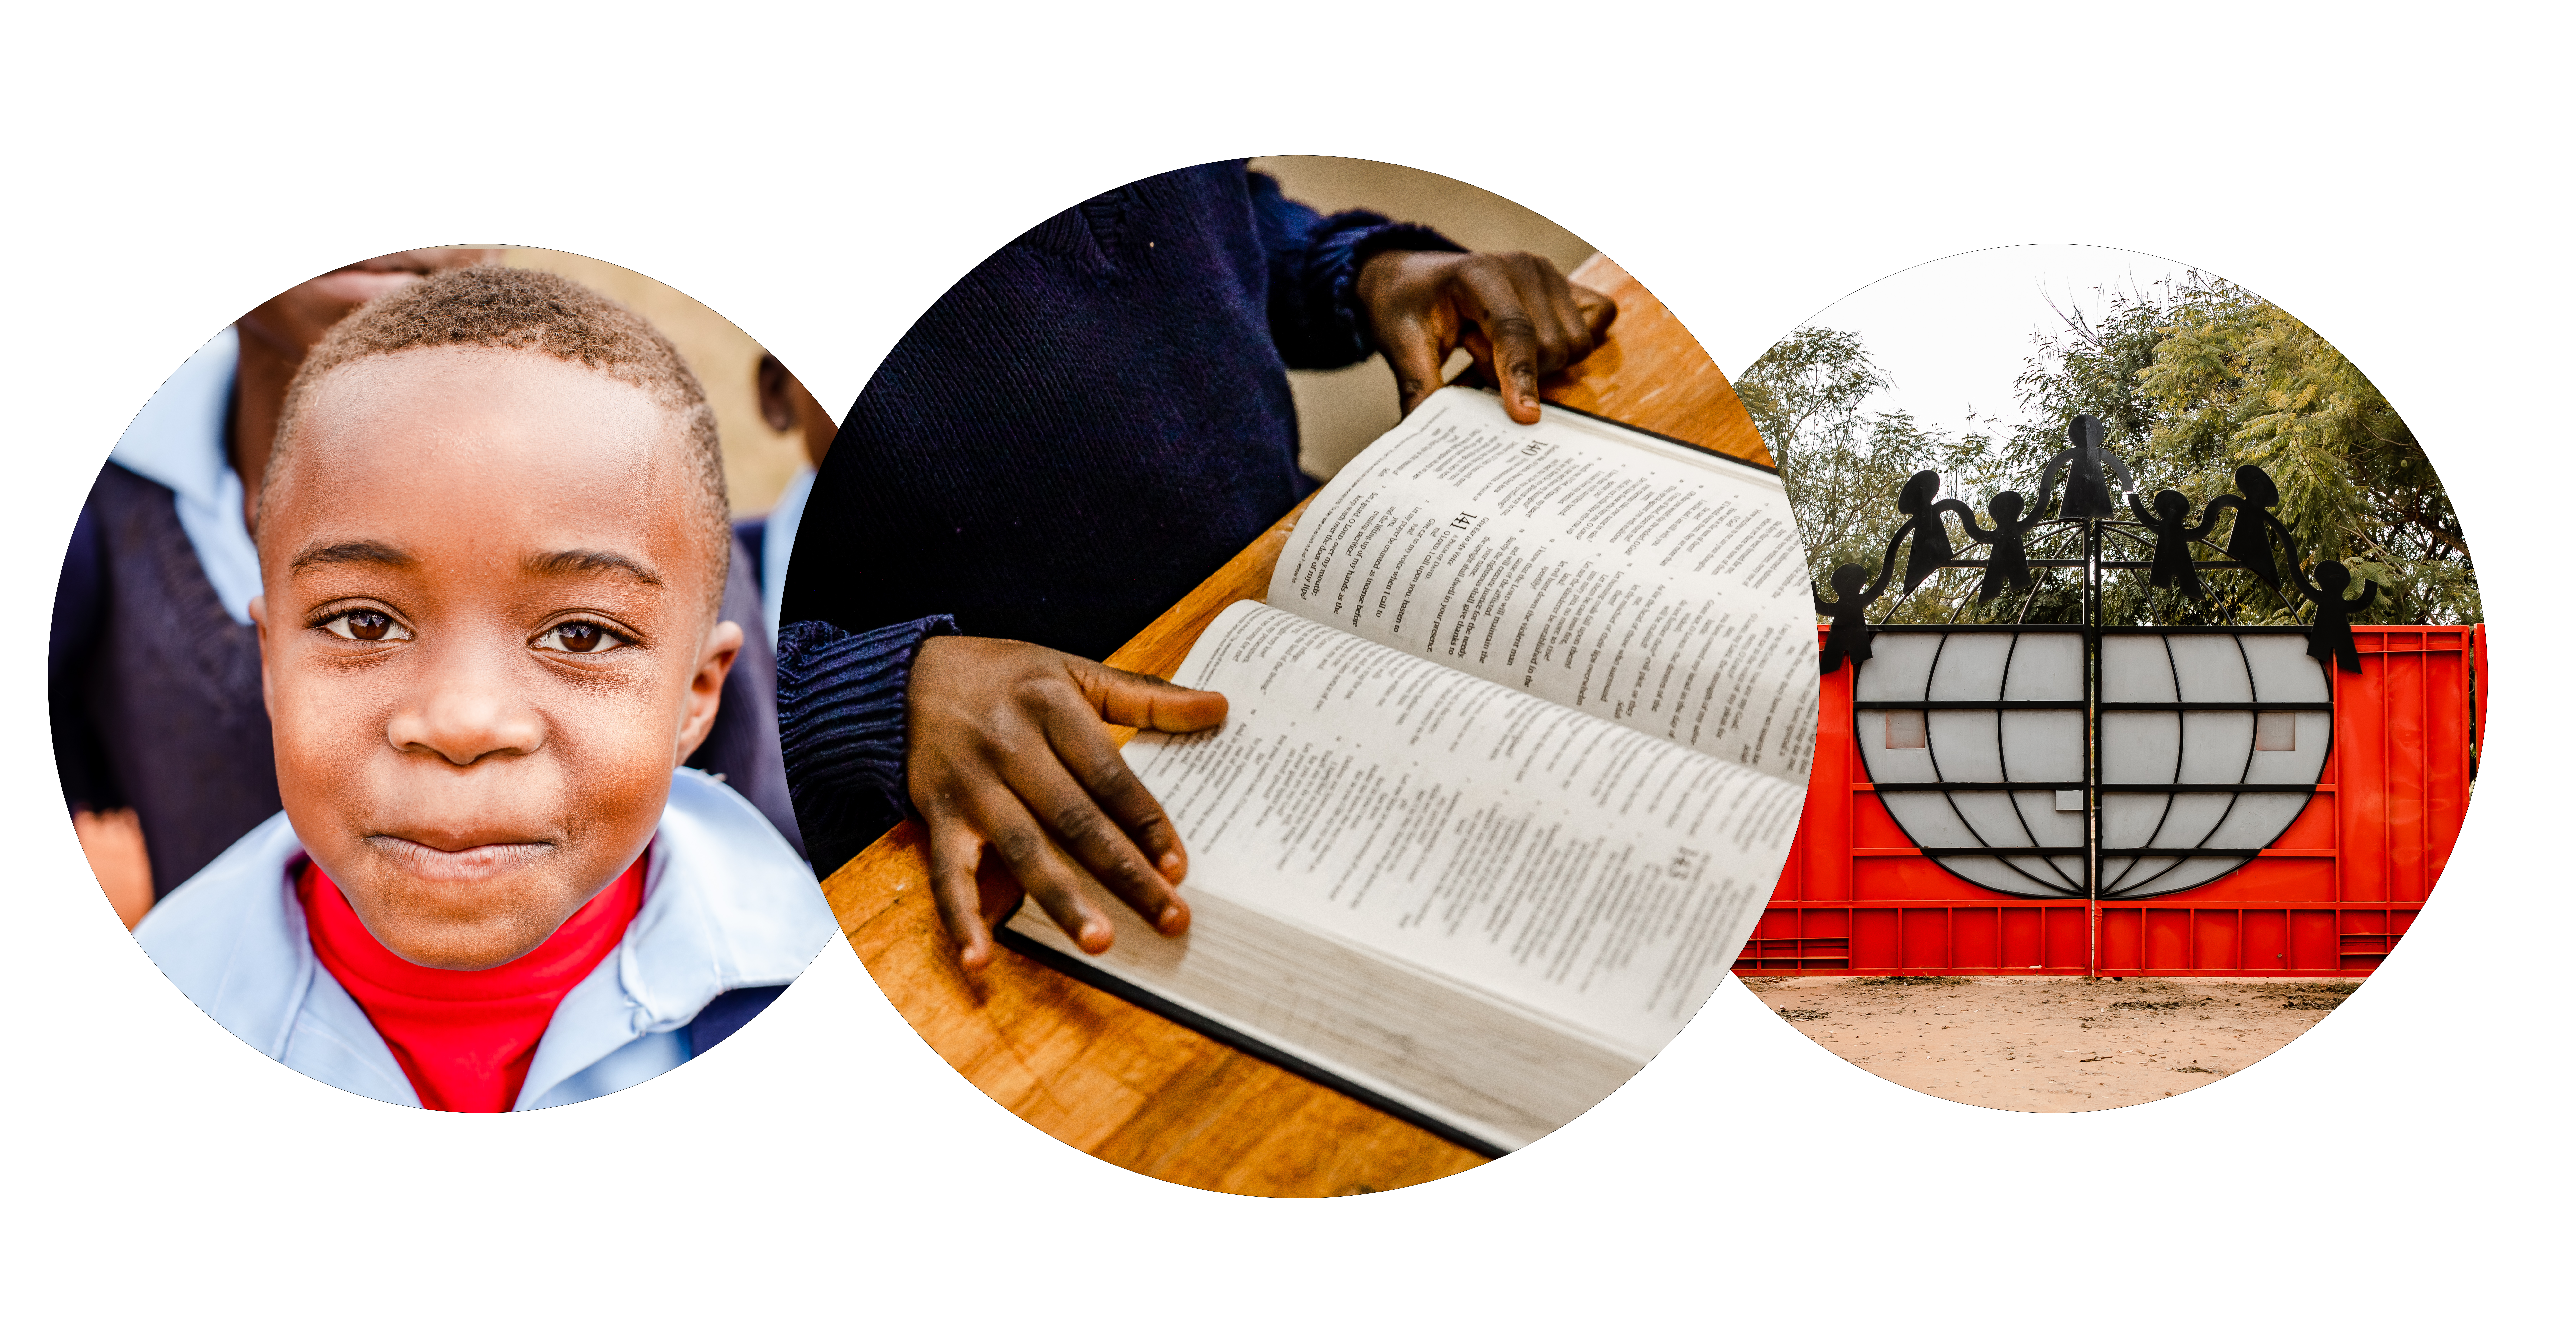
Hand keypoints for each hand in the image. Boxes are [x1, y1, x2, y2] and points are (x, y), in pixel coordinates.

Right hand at [906, 635, 1227, 970]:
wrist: (909, 679)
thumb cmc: (1005, 676)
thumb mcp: (1074, 669)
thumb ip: (1146, 695)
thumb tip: (1218, 706)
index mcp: (1050, 706)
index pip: (1109, 774)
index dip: (1145, 822)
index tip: (1178, 866)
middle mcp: (1010, 747)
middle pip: (1075, 820)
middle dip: (1125, 874)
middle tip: (1169, 918)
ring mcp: (972, 787)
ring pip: (1023, 851)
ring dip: (1061, 901)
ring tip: (1100, 942)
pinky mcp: (937, 817)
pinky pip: (948, 873)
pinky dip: (960, 917)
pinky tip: (981, 958)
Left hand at [1357, 249, 1617, 424]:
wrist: (1413, 278)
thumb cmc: (1407, 306)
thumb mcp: (1400, 344)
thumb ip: (1417, 386)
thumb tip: (1422, 432)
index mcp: (1480, 272)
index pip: (1514, 330)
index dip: (1521, 376)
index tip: (1526, 417)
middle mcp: (1524, 267)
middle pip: (1551, 346)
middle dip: (1517, 371)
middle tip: (1473, 351)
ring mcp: (1550, 274)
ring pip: (1576, 343)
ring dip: (1540, 361)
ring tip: (1495, 344)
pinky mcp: (1566, 286)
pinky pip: (1598, 320)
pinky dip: (1570, 345)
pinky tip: (1532, 342)